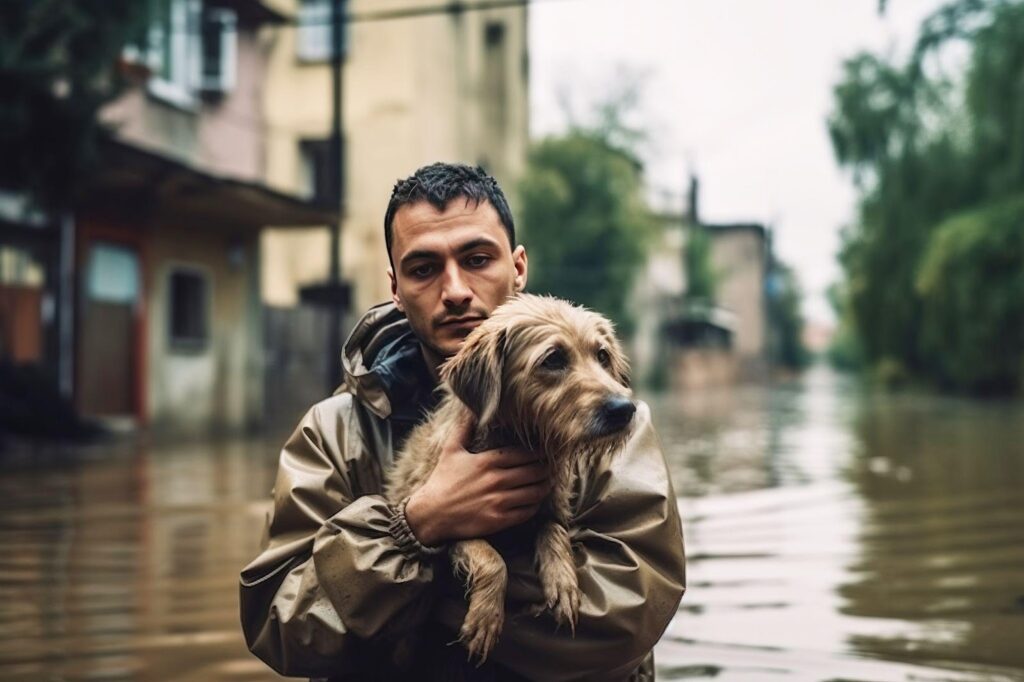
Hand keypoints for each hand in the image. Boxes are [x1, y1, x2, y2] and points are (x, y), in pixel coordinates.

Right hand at [405, 413, 549, 545]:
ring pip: (535, 492)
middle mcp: (496, 480)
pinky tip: (535, 501)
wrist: (431, 513)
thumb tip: (469, 409)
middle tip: (553, 468)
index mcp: (487, 461)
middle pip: (535, 472)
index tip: (546, 452)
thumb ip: (464, 428)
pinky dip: (535, 505)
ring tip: (549, 483)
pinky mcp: (499, 520)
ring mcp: (498, 501)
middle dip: (547, 469)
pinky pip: (526, 512)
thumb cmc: (442, 480)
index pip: (524, 453)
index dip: (539, 453)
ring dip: (545, 487)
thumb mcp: (450, 450)